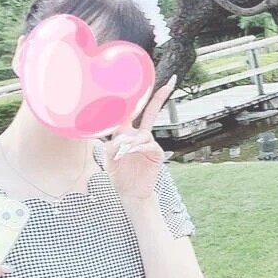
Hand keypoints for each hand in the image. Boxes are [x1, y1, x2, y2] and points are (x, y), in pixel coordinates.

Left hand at [103, 75, 175, 200]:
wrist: (130, 192)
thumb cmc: (119, 174)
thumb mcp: (109, 159)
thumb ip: (111, 147)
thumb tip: (121, 140)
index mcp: (126, 133)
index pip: (129, 114)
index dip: (132, 101)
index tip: (136, 84)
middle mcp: (139, 135)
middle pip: (150, 113)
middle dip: (159, 98)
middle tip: (169, 85)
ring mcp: (149, 144)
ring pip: (144, 133)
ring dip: (133, 140)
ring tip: (124, 150)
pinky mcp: (156, 154)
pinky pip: (149, 145)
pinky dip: (140, 147)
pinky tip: (133, 150)